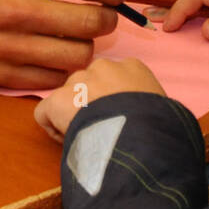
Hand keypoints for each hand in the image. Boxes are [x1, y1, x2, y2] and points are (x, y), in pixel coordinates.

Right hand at [0, 0, 127, 88]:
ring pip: (77, 55)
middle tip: (105, 16)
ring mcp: (9, 48)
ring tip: (79, 36)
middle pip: (89, 22)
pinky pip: (54, 78)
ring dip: (88, 45)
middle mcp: (15, 11)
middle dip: (108, 19)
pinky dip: (64, 67)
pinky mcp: (2, 75)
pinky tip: (59, 53)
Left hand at [34, 58, 165, 141]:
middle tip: (100, 130)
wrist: (142, 139)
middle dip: (90, 104)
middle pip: (87, 84)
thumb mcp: (163, 109)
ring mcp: (79, 81)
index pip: (114, 78)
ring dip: (73, 114)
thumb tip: (144, 119)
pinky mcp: (58, 100)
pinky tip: (70, 142)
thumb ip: (147, 104)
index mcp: (133, 67)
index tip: (117, 120)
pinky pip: (44, 113)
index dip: (112, 101)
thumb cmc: (161, 130)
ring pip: (67, 97)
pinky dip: (52, 128)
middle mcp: (103, 67)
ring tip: (86, 139)